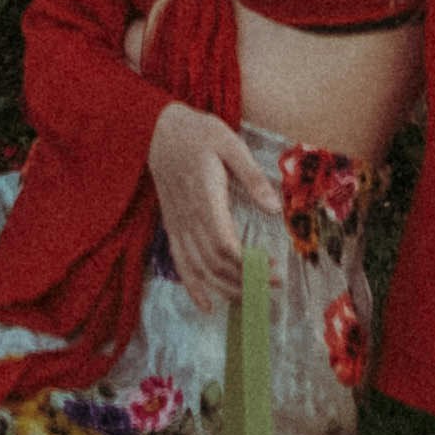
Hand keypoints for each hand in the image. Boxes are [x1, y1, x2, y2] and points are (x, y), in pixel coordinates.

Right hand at [146, 101, 275, 320]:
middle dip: (243, 280)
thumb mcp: (230, 144)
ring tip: (249, 298)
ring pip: (198, 267)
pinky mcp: (171, 226)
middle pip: (214, 262)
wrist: (159, 129)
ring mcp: (177, 224)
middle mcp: (188, 217)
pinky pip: (179, 262)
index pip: (225, 244)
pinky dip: (192, 286)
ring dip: (223, 287)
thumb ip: (252, 177)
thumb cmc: (198, 134)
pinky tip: (207, 304)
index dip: (248, 264)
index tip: (272, 271)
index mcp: (205, 197)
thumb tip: (275, 208)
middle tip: (272, 287)